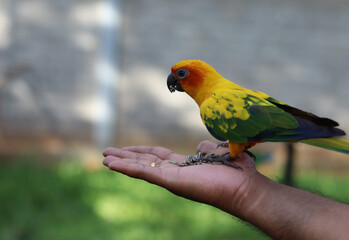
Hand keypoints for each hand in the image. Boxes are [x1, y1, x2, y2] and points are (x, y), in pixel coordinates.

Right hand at [103, 140, 258, 214]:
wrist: (244, 186)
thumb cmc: (235, 170)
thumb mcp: (217, 153)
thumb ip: (206, 149)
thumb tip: (201, 146)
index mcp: (183, 165)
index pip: (156, 156)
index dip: (140, 151)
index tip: (126, 148)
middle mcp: (174, 172)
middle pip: (143, 162)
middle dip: (125, 157)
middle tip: (107, 152)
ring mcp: (170, 178)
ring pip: (140, 168)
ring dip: (121, 163)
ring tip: (104, 158)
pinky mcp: (170, 181)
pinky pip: (144, 173)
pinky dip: (126, 168)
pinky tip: (112, 164)